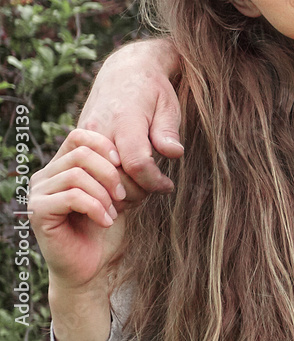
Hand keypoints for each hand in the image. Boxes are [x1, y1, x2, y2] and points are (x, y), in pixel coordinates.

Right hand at [28, 129, 126, 288]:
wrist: (93, 266)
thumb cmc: (107, 225)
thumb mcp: (118, 190)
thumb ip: (121, 168)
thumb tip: (145, 149)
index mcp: (62, 165)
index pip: (80, 136)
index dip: (105, 145)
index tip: (125, 166)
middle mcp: (45, 176)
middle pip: (81, 153)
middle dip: (110, 173)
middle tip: (124, 196)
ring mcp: (38, 193)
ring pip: (76, 174)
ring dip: (104, 193)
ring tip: (114, 211)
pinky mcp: (38, 212)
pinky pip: (72, 197)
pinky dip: (96, 208)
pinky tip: (106, 221)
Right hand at [77, 39, 183, 200]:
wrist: (124, 70)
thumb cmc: (152, 88)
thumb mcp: (167, 105)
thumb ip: (167, 131)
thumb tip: (175, 154)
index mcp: (125, 120)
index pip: (137, 164)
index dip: (154, 182)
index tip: (168, 186)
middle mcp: (100, 130)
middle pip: (116, 178)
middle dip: (138, 191)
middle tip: (157, 187)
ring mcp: (85, 136)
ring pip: (99, 178)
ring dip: (121, 189)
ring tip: (144, 184)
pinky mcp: (78, 141)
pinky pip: (90, 169)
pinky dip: (107, 180)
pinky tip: (127, 178)